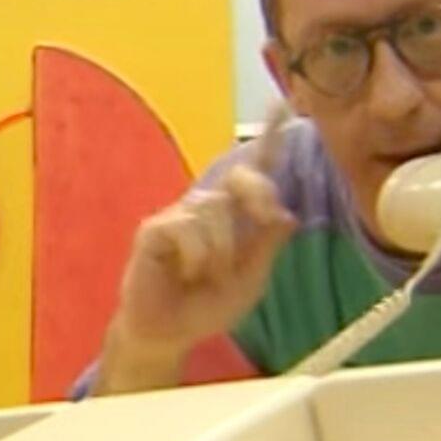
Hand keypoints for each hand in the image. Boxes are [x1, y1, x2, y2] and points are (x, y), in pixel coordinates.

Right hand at [102, 107, 296, 389]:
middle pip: (240, 177)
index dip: (268, 140)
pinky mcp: (154, 230)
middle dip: (259, 193)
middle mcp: (207, 209)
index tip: (285, 106)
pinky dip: (196, 257)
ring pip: (216, 210)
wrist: (167, 334)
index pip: (253, 174)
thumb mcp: (251, 281)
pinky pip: (187, 228)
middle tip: (266, 220)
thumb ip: (266, 247)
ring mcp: (179, 216)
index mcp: (234, 218)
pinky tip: (184, 273)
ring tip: (203, 277)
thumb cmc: (204, 307)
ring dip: (221, 252)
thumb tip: (286, 214)